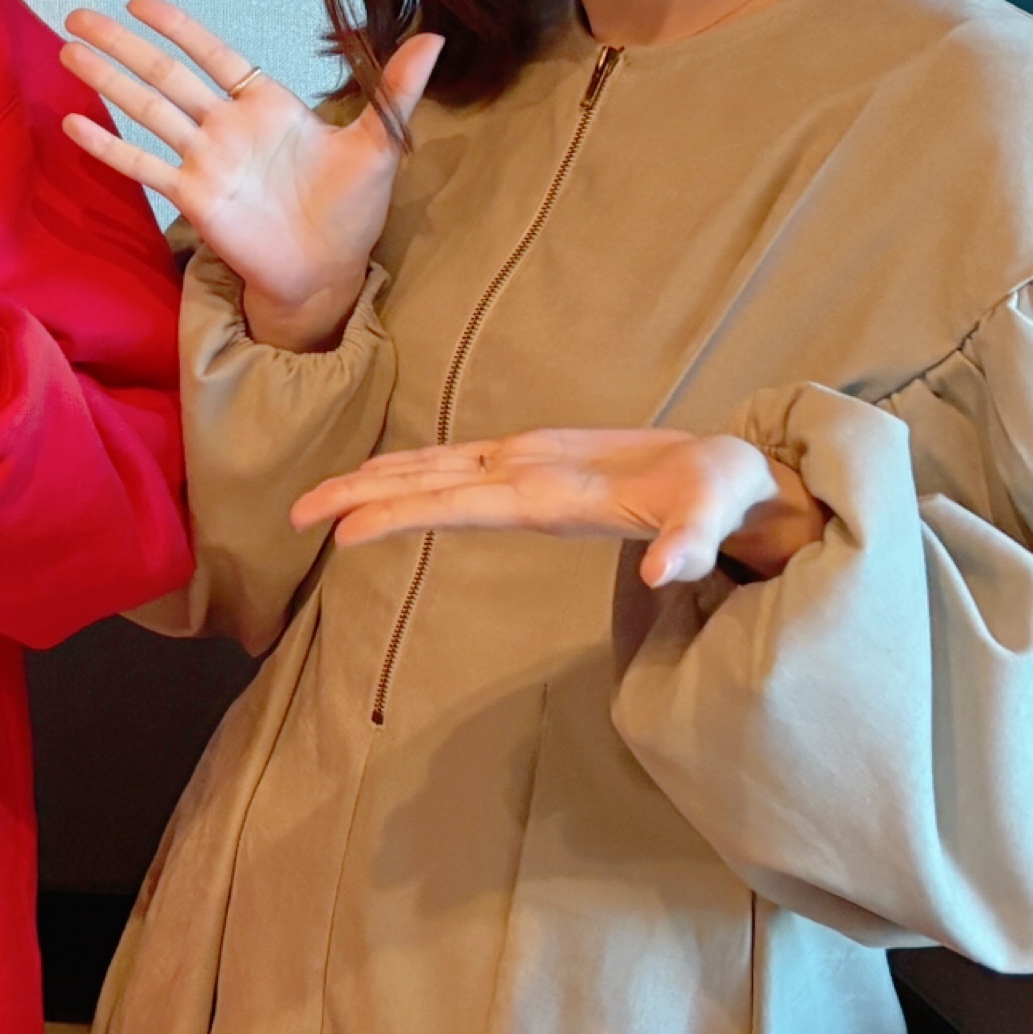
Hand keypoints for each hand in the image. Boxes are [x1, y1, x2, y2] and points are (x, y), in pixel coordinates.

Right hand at [58, 0, 440, 350]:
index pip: (214, 55)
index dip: (179, 27)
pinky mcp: (193, 198)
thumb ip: (395, 90)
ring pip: (147, 111)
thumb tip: (435, 36)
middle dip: (122, 46)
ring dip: (107, 82)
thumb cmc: (352, 208)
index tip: (140, 1)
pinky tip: (72, 124)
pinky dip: (108, 147)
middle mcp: (226, 126)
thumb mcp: (381, 144)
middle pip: (166, 76)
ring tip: (68, 50)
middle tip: (78, 15)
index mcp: (267, 105)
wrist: (329, 269)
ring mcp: (205, 161)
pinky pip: (144, 167)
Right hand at [291, 427, 822, 589]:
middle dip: (360, 491)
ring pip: (432, 467)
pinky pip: (451, 468)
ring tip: (316, 502)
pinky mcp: (533, 465)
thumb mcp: (724, 514)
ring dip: (372, 481)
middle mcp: (530, 464)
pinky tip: (383, 485)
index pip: (465, 498)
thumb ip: (696, 541)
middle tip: (297, 513)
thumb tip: (667, 573)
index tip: (347, 532)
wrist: (735, 465)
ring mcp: (528, 461)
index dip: (404, 513)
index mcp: (558, 484)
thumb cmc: (726, 492)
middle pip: (428, 475)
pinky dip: (405, 476)